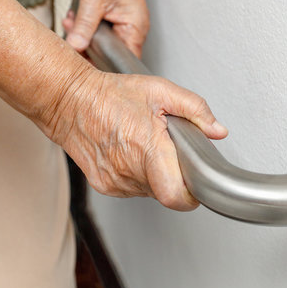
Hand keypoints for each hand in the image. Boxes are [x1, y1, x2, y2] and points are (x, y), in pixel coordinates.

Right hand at [47, 71, 227, 209]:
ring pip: (150, 190)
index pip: (175, 196)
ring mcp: (115, 181)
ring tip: (147, 146)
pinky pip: (133, 188)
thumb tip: (217, 131)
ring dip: (156, 174)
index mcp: (146, 148)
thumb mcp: (161, 91)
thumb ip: (195, 109)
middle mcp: (129, 170)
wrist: (69, 101)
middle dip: (175, 176)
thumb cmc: (111, 94)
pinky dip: (139, 174)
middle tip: (170, 152)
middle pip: (166, 191)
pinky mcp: (105, 185)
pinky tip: (131, 151)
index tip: (196, 182)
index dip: (191, 195)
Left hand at [64, 0, 148, 56]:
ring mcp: (126, 23)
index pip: (123, 60)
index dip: (103, 64)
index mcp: (135, 29)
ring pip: (103, 41)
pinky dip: (87, 25)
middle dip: (87, 45)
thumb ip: (84, 27)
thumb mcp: (93, 1)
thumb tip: (76, 47)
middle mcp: (133, 29)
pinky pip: (102, 30)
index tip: (85, 63)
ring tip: (72, 23)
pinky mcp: (117, 18)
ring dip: (84, 34)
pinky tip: (77, 19)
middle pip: (111, 52)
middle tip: (72, 37)